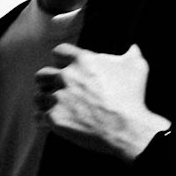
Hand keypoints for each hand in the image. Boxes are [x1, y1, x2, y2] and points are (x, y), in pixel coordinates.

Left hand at [37, 43, 168, 159]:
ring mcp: (58, 98)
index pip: (58, 52)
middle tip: (55, 88)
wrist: (126, 128)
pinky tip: (52, 121)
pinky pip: (39, 117)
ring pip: (39, 97)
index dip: (61, 60)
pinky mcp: (54, 118)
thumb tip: (133, 47)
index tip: (66, 67)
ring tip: (53, 106)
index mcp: (82, 60)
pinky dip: (45, 120)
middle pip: (42, 75)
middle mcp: (66, 77)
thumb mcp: (137, 68)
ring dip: (45, 101)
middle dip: (48, 81)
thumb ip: (132, 54)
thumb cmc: (132, 96)